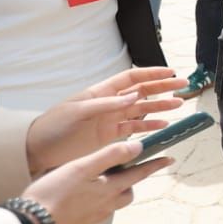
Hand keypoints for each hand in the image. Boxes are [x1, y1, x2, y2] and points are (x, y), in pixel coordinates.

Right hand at [24, 140, 170, 223]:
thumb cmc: (54, 194)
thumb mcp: (82, 167)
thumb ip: (110, 156)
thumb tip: (137, 146)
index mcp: (110, 190)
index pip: (139, 174)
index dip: (155, 164)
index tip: (170, 159)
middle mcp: (106, 206)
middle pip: (128, 191)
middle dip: (132, 179)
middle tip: (127, 167)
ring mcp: (93, 217)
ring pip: (113, 201)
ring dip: (114, 189)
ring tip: (100, 178)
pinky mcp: (80, 223)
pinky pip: (98, 209)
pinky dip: (98, 199)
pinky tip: (83, 193)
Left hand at [26, 67, 181, 175]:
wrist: (39, 150)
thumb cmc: (54, 127)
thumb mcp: (79, 112)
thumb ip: (107, 104)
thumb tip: (134, 96)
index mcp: (101, 92)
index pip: (131, 78)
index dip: (151, 74)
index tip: (170, 73)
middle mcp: (109, 104)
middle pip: (141, 92)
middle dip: (163, 88)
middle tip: (183, 86)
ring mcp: (110, 120)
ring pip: (141, 110)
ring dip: (160, 106)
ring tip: (178, 105)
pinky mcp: (110, 137)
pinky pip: (135, 129)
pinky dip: (150, 126)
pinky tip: (163, 125)